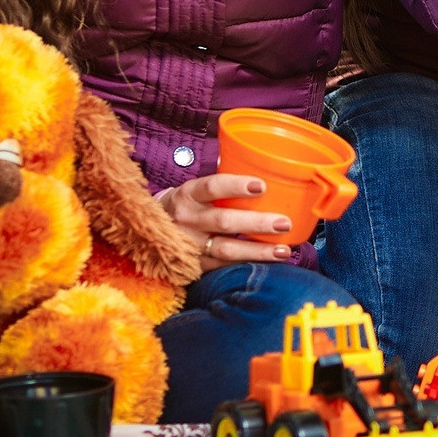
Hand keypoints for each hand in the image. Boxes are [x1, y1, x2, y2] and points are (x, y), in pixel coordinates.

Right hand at [156, 174, 296, 264]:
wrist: (153, 230)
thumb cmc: (189, 204)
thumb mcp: (196, 189)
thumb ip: (223, 184)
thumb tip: (264, 169)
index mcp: (188, 194)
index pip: (212, 187)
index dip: (236, 186)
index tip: (262, 186)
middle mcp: (187, 219)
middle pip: (224, 221)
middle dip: (257, 223)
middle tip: (284, 223)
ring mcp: (190, 245)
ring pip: (226, 249)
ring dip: (257, 251)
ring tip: (283, 251)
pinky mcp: (194, 265)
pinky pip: (223, 267)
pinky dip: (246, 265)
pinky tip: (267, 264)